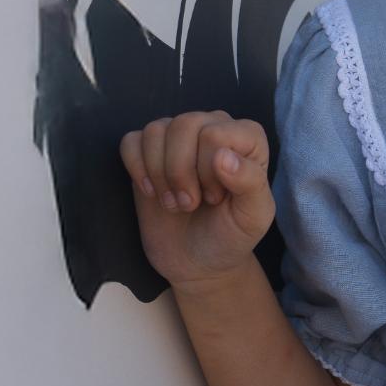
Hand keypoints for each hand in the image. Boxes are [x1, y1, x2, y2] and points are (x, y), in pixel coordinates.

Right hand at [120, 112, 273, 290]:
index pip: (214, 133)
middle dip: (181, 173)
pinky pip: (131, 141)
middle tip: (191, 204)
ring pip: (155, 130)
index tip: (215, 198)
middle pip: (183, 126)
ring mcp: (179, 136)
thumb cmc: (231, 235)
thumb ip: (250, 182)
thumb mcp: (253, 217)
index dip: (209, 172)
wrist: (198, 260)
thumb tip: (222, 155)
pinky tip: (151, 192)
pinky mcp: (148, 151)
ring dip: (160, 175)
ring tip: (175, 202)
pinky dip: (137, 169)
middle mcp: (212, 126)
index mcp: (247, 138)